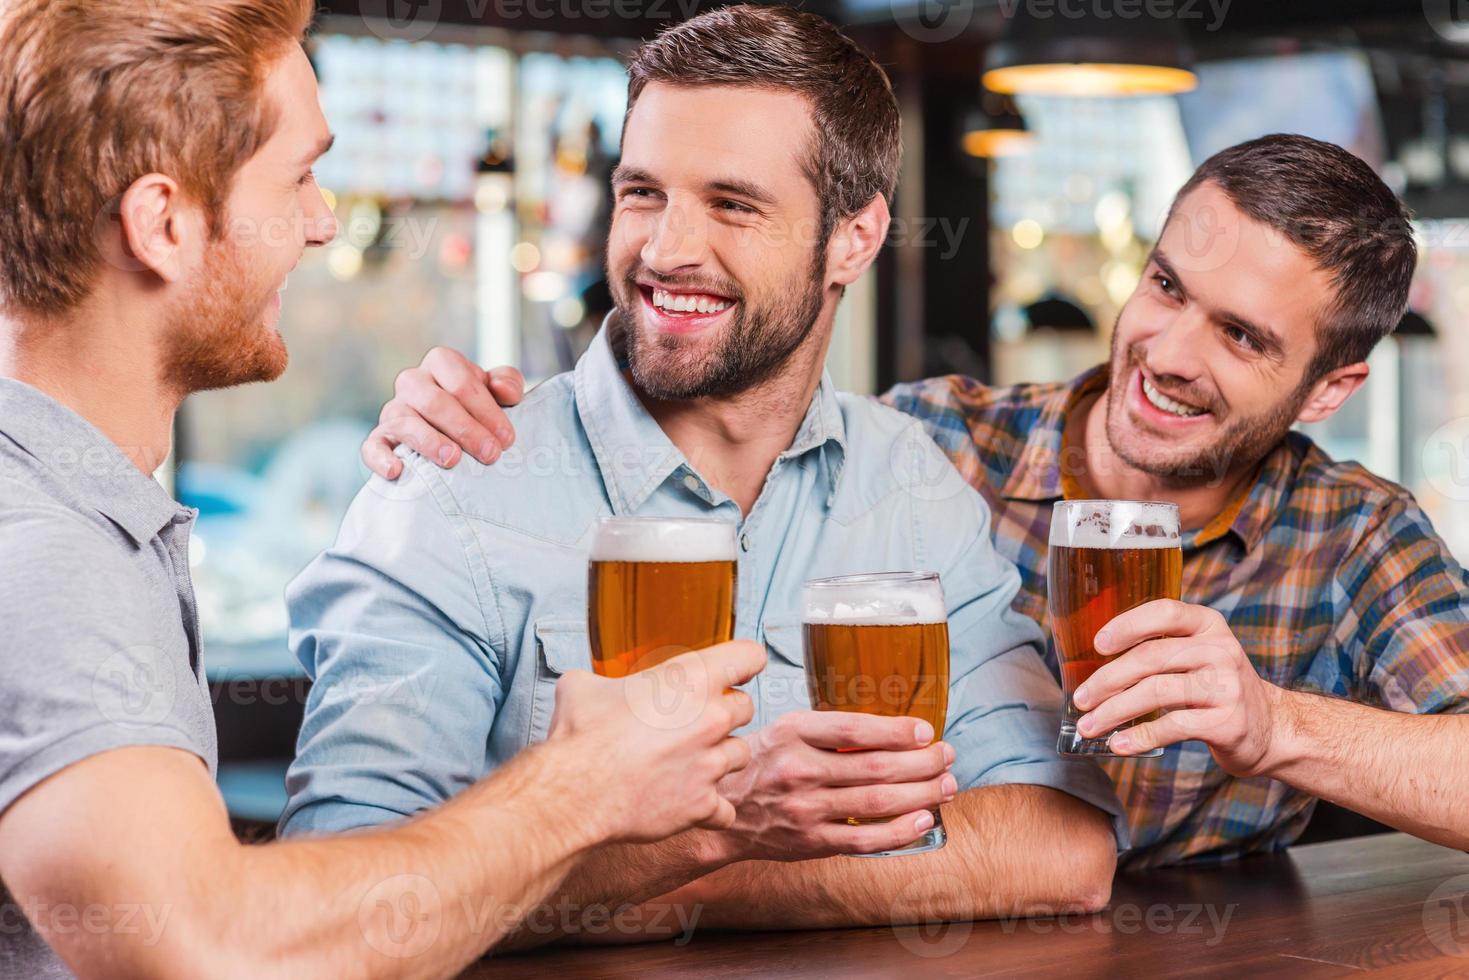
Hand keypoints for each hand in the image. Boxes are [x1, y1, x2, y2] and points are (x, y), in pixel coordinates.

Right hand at [362, 346, 524, 478]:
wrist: (452, 431)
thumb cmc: (476, 408)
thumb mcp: (496, 392)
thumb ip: (507, 384)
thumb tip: (505, 392)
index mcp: (441, 363)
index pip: (461, 382)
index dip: (486, 410)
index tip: (506, 439)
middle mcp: (413, 382)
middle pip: (435, 401)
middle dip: (465, 429)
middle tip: (490, 454)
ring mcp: (393, 410)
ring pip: (405, 421)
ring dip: (429, 441)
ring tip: (453, 460)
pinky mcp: (379, 438)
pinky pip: (373, 446)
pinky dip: (382, 458)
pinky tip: (397, 470)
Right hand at [547, 641, 764, 844]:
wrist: (576, 792)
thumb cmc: (583, 737)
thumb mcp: (583, 686)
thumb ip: (600, 680)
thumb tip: (589, 684)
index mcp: (690, 678)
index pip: (749, 656)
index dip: (744, 662)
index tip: (737, 671)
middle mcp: (711, 717)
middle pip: (746, 707)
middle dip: (725, 713)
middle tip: (698, 721)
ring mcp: (711, 763)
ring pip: (741, 754)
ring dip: (720, 757)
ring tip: (691, 761)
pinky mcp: (704, 803)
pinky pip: (726, 808)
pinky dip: (711, 807)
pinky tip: (690, 801)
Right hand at [713, 710, 956, 861]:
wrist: (723, 808)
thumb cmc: (762, 763)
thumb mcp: (785, 730)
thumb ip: (828, 730)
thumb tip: (891, 730)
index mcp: (793, 733)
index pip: (854, 729)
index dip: (896, 730)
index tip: (925, 730)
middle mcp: (799, 769)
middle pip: (875, 766)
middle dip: (922, 761)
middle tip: (947, 755)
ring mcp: (806, 809)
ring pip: (877, 801)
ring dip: (921, 792)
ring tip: (947, 784)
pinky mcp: (812, 841)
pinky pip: (865, 838)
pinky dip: (900, 830)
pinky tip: (923, 819)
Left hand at [1072, 599, 1283, 775]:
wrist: (1272, 729)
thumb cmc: (1216, 688)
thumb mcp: (1198, 655)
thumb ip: (1160, 648)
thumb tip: (1091, 664)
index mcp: (1208, 625)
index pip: (1164, 613)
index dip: (1127, 625)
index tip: (1097, 644)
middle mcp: (1220, 650)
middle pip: (1150, 657)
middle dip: (1107, 680)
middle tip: (1080, 698)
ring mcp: (1226, 686)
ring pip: (1155, 692)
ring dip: (1114, 711)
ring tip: (1089, 726)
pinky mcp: (1226, 722)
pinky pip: (1171, 726)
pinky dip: (1138, 737)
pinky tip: (1117, 744)